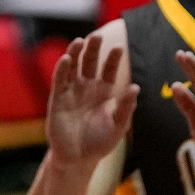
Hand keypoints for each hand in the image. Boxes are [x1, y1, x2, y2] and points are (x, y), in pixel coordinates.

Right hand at [44, 33, 136, 167]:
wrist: (78, 159)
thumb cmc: (100, 142)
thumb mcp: (117, 125)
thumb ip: (125, 107)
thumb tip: (137, 88)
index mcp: (103, 91)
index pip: (108, 69)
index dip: (113, 59)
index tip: (119, 49)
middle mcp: (87, 87)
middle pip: (90, 62)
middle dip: (94, 49)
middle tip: (98, 36)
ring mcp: (72, 91)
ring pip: (73, 66)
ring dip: (76, 52)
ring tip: (81, 41)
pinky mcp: (57, 98)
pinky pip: (60, 80)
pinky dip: (62, 68)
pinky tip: (67, 58)